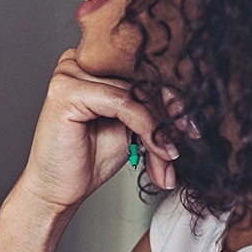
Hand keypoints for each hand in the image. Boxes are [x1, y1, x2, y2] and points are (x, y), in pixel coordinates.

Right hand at [12, 48, 179, 215]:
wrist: (57, 191)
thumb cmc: (88, 159)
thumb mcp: (131, 128)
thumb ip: (153, 109)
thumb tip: (192, 108)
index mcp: (93, 63)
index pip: (143, 68)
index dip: (173, 95)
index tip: (194, 125)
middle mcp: (79, 60)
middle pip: (142, 78)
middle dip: (170, 116)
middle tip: (187, 144)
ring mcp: (69, 73)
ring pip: (137, 92)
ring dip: (160, 129)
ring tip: (168, 159)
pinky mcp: (66, 91)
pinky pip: (123, 102)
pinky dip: (147, 127)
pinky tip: (159, 150)